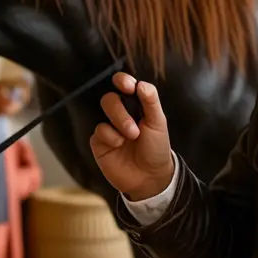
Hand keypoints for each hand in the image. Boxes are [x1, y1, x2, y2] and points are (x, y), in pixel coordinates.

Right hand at [90, 72, 174, 200]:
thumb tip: (140, 83)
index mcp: (136, 105)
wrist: (149, 177)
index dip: (122, 80)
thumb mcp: (158, 123)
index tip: (127, 85)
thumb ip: (150, 101)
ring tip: (131, 137)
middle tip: (135, 130)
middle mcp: (120, 113)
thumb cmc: (156, 148)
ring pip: (103, 109)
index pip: (124, 85)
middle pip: (111, 97)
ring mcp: (108, 126)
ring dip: (119, 121)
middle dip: (121, 110)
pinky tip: (119, 146)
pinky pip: (98, 130)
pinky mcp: (99, 141)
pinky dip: (110, 136)